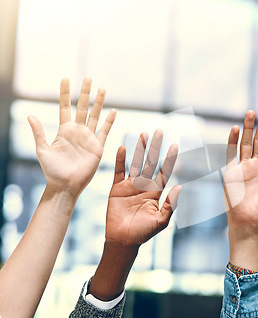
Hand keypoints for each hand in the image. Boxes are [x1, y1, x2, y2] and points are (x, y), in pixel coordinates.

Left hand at [28, 78, 115, 196]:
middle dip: (85, 92)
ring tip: (102, 89)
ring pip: (94, 116)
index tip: (66, 79)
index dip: (65, 93)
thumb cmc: (52, 170)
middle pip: (82, 107)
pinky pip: (104, 131)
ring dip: (99, 103)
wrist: (65, 185)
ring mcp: (88, 138)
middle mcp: (77, 131)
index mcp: (64, 130)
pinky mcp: (97, 147)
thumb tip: (30, 115)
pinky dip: (109, 121)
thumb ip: (39, 132)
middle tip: (88, 77)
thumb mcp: (42, 150)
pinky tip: (113, 111)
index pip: (65, 107)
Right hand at [105, 130, 181, 247]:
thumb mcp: (161, 221)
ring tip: (143, 134)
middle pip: (151, 162)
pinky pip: (118, 171)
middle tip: (159, 131)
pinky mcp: (117, 188)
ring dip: (139, 149)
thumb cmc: (143, 233)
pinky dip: (120, 160)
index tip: (175, 145)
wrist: (123, 241)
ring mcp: (130, 185)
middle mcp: (144, 185)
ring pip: (136, 163)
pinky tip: (123, 147)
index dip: (170, 159)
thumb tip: (179, 186)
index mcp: (156, 192)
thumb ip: (170, 204)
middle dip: (155, 147)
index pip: (165, 171)